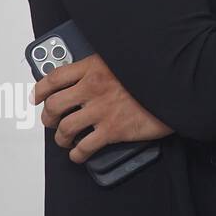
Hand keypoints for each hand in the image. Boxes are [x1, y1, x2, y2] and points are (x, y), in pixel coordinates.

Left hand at [32, 54, 173, 163]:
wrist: (179, 88)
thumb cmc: (156, 75)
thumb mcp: (128, 61)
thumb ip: (106, 68)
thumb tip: (92, 77)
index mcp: (95, 67)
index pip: (54, 77)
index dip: (40, 89)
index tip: (36, 97)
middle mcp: (93, 87)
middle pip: (53, 105)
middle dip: (48, 117)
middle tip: (51, 121)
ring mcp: (101, 110)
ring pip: (64, 128)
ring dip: (61, 138)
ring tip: (66, 140)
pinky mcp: (112, 130)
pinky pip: (84, 147)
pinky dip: (76, 154)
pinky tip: (79, 153)